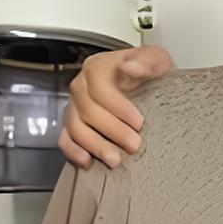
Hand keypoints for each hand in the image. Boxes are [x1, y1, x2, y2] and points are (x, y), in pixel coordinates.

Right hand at [58, 46, 174, 167]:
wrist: (147, 88)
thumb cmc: (149, 75)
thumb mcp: (158, 61)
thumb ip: (148, 61)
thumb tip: (130, 67)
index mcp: (98, 67)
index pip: (99, 86)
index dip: (118, 106)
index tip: (139, 122)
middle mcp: (81, 86)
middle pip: (88, 110)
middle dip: (112, 130)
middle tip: (134, 145)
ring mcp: (74, 107)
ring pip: (75, 127)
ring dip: (95, 145)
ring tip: (116, 159)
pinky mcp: (72, 127)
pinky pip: (65, 140)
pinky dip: (74, 152)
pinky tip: (89, 162)